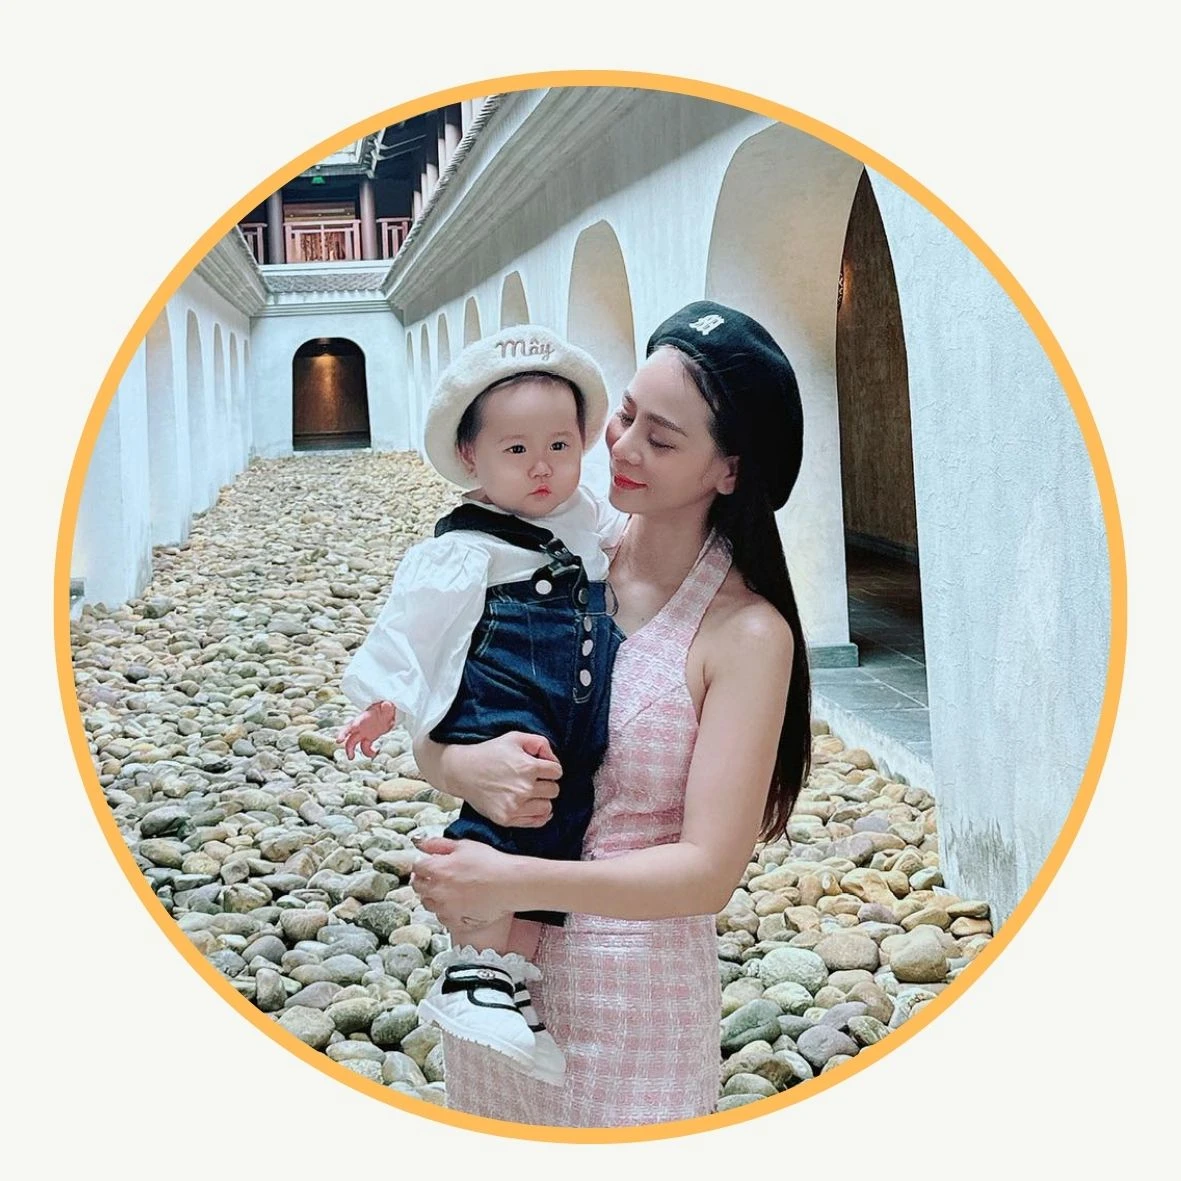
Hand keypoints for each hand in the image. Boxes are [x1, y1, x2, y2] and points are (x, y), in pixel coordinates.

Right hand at [337, 701, 395, 758]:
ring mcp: (363, 733)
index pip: (356, 721)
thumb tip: (386, 704)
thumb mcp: (388, 707)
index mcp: (364, 717)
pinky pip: (364, 747)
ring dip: (350, 750)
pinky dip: (368, 752)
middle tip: (338, 741)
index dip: (353, 724)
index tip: (351, 728)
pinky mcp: (368, 738)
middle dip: (342, 735)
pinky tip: (374, 753)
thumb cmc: (386, 709)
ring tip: (351, 758)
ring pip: (352, 742)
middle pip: (348, 731)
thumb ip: (387, 707)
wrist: (388, 714)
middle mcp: (361, 726)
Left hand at [411, 836, 518, 929]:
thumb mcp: (464, 845)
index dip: (422, 864)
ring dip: (433, 896)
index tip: (429, 864)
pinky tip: (456, 904)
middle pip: (418, 887)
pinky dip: (445, 911)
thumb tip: (421, 844)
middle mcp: (437, 891)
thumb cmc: (490, 861)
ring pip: (428, 904)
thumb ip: (438, 844)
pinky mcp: (456, 921)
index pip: (417, 868)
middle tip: (437, 876)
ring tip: (448, 890)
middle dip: (424, 880)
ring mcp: (445, 909)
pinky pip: (442, 918)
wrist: (510, 884)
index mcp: (437, 870)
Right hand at [434, 731, 562, 826]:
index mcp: (528, 767)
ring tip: (530, 792)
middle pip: (554, 790)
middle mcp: (524, 788)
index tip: (541, 768)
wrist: (462, 771)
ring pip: (547, 807)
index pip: (557, 772)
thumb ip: (540, 743)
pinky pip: (536, 821)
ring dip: (542, 799)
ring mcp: (515, 806)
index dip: (551, 768)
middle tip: (534, 780)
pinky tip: (531, 805)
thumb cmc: (489, 752)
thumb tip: (554, 759)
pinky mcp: (507, 818)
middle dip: (547, 783)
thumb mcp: (515, 737)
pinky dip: (538, 814)